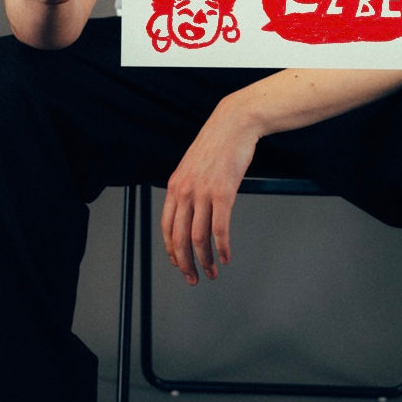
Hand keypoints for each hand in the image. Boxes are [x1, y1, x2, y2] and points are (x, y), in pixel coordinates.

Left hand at [161, 99, 259, 284]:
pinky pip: (219, 228)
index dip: (171, 250)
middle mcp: (185, 191)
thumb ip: (189, 187)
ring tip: (212, 272)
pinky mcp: (223, 193)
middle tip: (193, 278)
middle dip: (185, 264)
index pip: (166, 227)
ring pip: (199, 238)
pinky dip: (222, 247)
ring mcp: (203, 193)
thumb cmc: (218, 143)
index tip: (179, 264)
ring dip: (205, 260)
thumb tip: (192, 209)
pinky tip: (226, 257)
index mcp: (175, 186)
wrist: (234, 123)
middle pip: (179, 238)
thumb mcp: (193, 166)